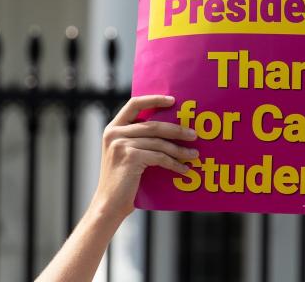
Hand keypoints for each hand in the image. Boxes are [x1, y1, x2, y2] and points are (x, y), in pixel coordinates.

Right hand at [90, 95, 197, 222]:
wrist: (109, 204)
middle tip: (194, 135)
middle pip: (154, 125)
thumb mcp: (128, 152)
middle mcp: (114, 133)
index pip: (134, 104)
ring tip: (194, 155)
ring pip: (159, 142)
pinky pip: (159, 157)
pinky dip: (175, 164)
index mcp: (113, 128)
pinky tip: (184, 169)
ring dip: (180, 150)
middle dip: (177, 130)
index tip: (173, 100)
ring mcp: (121, 144)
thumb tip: (172, 128)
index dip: (154, 99)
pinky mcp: (130, 157)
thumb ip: (140, 138)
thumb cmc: (123, 179)